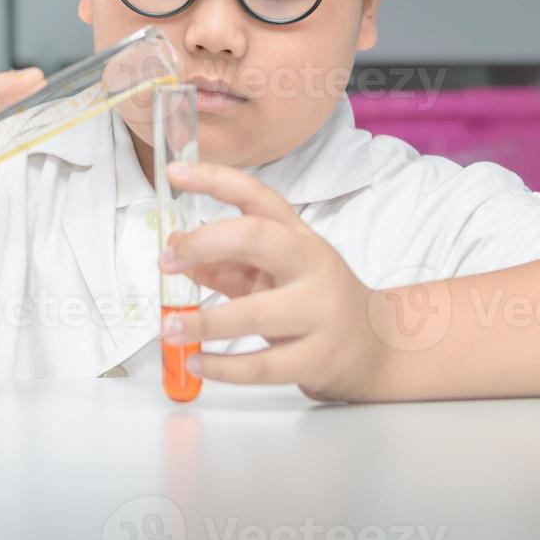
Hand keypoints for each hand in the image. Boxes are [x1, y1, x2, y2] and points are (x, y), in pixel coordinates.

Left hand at [158, 161, 389, 401]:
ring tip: (171, 328)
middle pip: (257, 237)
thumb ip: (226, 262)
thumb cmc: (311, 299)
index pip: (256, 195)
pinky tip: (198, 362)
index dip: (214, 180)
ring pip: (255, 313)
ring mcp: (318, 312)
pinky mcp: (317, 358)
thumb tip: (175, 249)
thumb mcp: (272, 271)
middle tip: (166, 262)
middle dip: (204, 244)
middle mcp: (311, 264)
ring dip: (204, 322)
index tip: (174, 172)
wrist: (373, 345)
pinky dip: (223, 367)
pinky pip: (263, 366)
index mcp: (297, 235)